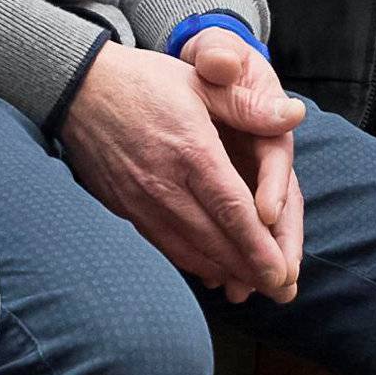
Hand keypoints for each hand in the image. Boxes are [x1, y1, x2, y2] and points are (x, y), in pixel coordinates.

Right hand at [59, 40, 302, 300]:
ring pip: (188, 250)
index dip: (258, 247)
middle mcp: (165, 183)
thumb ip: (250, 105)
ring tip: (254, 289)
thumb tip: (296, 115)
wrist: (79, 88)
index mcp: (192, 151)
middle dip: (250, 270)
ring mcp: (141, 200)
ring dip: (224, 272)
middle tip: (282, 292)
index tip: (281, 273)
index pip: (232, 210)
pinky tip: (213, 272)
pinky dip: (192, 263)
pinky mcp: (125, 208)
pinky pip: (163, 245)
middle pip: (214, 240)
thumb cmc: (147, 82)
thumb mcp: (203, 81)